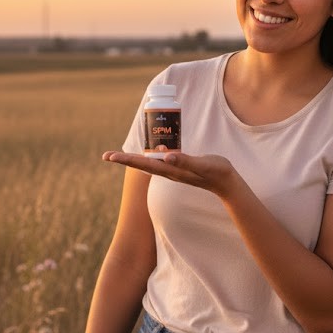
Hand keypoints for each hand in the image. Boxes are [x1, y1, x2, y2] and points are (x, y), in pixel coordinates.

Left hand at [101, 151, 243, 196]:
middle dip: (124, 160)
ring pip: (149, 163)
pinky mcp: (179, 167)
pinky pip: (159, 160)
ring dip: (134, 159)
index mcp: (171, 169)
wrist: (226, 183)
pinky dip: (150, 155)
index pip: (143, 163)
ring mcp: (173, 170)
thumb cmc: (216, 172)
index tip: (109, 157)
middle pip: (141, 164)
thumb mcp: (202, 164)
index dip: (126, 159)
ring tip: (120, 155)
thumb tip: (166, 156)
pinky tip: (151, 149)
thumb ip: (185, 160)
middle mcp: (169, 171)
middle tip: (105, 156)